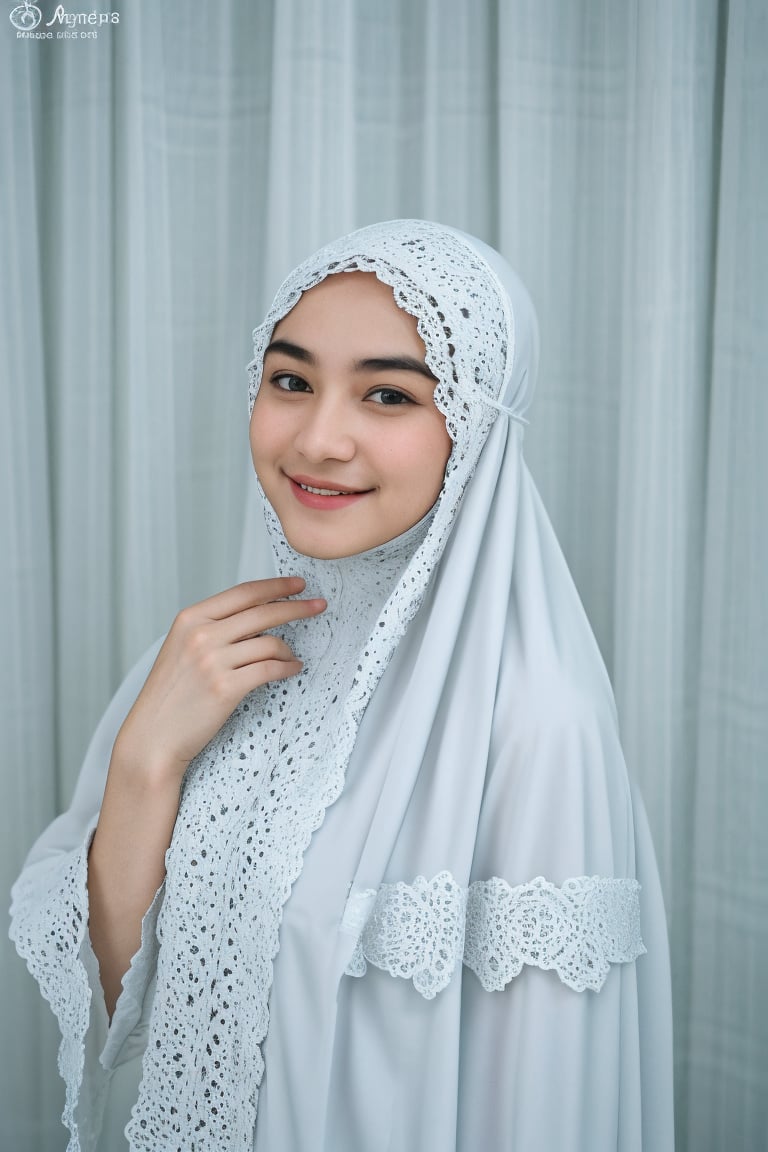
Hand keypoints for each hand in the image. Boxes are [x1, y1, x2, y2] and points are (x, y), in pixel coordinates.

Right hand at [112, 577, 324, 784]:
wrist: (154, 736)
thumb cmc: (171, 695)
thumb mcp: (183, 648)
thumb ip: (214, 628)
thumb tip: (259, 615)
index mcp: (190, 619)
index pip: (243, 593)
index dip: (275, 586)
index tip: (298, 584)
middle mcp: (201, 635)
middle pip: (262, 612)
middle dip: (296, 607)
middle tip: (319, 605)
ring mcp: (213, 661)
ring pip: (270, 643)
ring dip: (289, 649)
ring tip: (293, 657)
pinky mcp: (226, 688)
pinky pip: (270, 669)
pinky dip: (288, 667)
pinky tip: (294, 669)